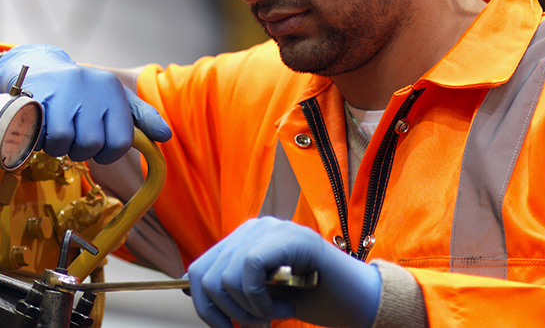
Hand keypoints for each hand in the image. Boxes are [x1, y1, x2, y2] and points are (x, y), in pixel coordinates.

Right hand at [0, 44, 170, 163]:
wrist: (39, 67)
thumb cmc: (84, 91)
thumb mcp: (117, 97)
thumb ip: (142, 116)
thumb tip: (165, 136)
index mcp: (112, 90)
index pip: (121, 140)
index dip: (109, 154)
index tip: (99, 150)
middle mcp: (89, 88)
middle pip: (91, 144)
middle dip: (81, 151)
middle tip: (74, 139)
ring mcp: (60, 92)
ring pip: (63, 143)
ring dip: (57, 147)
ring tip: (56, 133)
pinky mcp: (33, 97)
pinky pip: (38, 135)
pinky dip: (38, 141)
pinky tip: (40, 130)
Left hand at [188, 217, 380, 327]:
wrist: (354, 299)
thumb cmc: (311, 298)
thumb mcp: (261, 296)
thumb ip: (232, 287)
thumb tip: (190, 290)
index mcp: (245, 239)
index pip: (200, 268)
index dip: (204, 306)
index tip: (225, 327)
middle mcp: (255, 227)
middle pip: (206, 274)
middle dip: (225, 312)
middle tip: (256, 327)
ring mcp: (272, 228)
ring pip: (226, 275)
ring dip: (247, 310)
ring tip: (275, 316)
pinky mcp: (288, 236)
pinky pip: (249, 268)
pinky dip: (260, 299)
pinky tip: (285, 306)